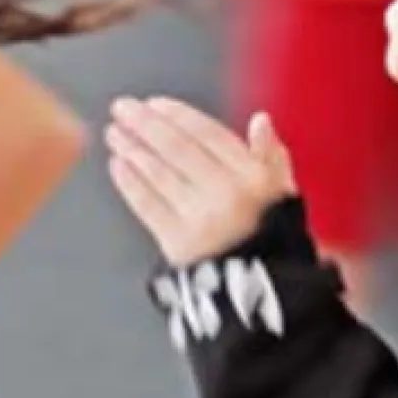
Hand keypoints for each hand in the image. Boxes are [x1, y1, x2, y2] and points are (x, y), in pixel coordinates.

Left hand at [106, 96, 295, 267]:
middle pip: (177, 149)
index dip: (178, 116)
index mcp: (253, 177)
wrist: (260, 294)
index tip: (155, 103)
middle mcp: (226, 194)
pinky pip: (148, 206)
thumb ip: (271, 156)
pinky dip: (130, 183)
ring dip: (132, 149)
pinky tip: (117, 164)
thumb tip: (260, 120)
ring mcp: (199, 219)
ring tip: (114, 133)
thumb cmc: (272, 237)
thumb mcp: (283, 194)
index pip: (208, 135)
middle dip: (146, 125)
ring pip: (159, 174)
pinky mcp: (177, 244)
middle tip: (122, 107)